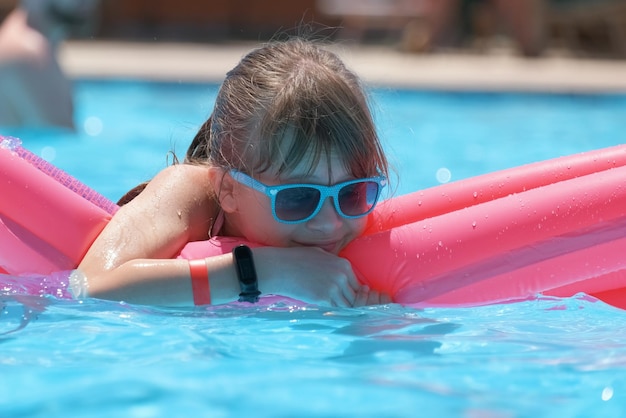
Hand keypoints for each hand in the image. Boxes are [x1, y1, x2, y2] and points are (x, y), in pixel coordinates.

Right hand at [253, 247, 390, 306]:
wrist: (280, 268)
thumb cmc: (297, 259)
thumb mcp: (321, 254)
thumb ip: (334, 263)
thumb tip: (342, 273)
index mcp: (343, 265)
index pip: (357, 284)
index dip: (356, 294)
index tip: (352, 300)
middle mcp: (342, 277)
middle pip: (355, 296)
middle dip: (352, 304)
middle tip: (348, 311)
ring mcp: (333, 289)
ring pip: (348, 305)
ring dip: (345, 311)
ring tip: (343, 317)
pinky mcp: (323, 299)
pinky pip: (336, 310)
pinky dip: (336, 314)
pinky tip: (333, 316)